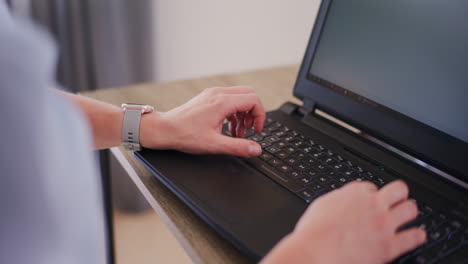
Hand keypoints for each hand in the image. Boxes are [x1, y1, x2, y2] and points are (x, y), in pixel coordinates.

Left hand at [140, 86, 265, 156]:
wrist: (164, 129)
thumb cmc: (184, 134)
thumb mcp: (214, 144)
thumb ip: (238, 147)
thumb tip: (255, 149)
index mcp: (222, 102)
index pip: (253, 100)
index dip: (260, 115)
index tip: (256, 130)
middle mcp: (218, 94)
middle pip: (248, 94)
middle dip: (253, 112)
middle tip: (250, 128)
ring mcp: (212, 94)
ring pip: (238, 97)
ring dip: (243, 114)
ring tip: (237, 132)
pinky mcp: (207, 98)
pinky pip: (228, 100)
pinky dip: (233, 113)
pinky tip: (228, 128)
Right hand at [261, 181, 425, 263]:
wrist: (316, 250)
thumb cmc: (314, 231)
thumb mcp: (323, 203)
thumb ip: (340, 198)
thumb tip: (345, 198)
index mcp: (356, 192)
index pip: (372, 187)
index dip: (372, 195)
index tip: (371, 200)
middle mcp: (373, 204)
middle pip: (399, 190)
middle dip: (399, 195)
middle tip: (398, 201)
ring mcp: (384, 224)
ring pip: (411, 209)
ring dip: (409, 212)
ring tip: (408, 216)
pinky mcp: (390, 245)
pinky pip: (415, 237)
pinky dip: (418, 236)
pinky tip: (417, 235)